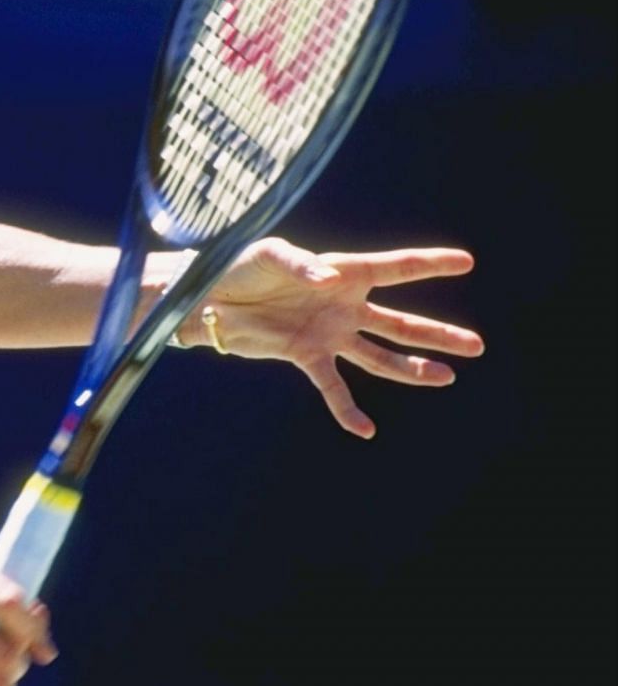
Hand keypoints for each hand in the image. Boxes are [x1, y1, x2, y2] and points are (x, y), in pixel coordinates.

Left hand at [185, 237, 483, 438]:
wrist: (208, 296)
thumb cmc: (239, 265)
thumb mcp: (268, 255)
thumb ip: (300, 265)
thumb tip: (330, 282)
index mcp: (341, 271)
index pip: (394, 268)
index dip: (429, 264)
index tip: (467, 261)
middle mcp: (344, 305)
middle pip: (399, 322)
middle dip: (438, 334)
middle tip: (477, 346)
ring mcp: (329, 332)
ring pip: (379, 356)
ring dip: (411, 368)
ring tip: (446, 378)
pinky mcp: (306, 354)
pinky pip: (333, 386)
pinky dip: (346, 408)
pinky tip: (365, 430)